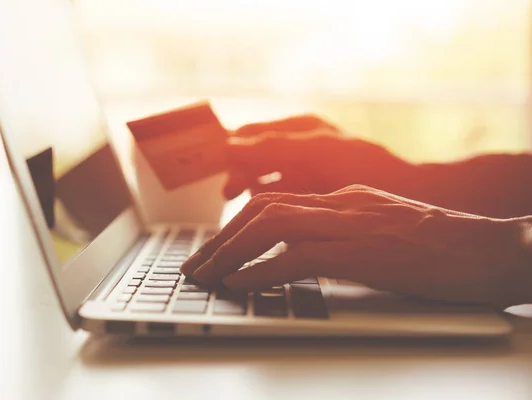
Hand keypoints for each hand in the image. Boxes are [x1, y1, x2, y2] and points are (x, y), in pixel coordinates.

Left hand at [181, 185, 531, 308]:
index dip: (237, 226)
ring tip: (205, 277)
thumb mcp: (385, 234)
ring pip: (271, 226)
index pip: (276, 203)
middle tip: (196, 267)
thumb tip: (307, 254)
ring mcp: (352, 223)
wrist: (493, 250)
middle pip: (262, 210)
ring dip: (230, 252)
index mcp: (346, 200)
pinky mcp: (363, 251)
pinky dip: (261, 270)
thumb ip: (346, 237)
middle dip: (221, 239)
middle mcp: (342, 204)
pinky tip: (240, 285)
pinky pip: (297, 256)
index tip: (215, 250)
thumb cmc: (444, 250)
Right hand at [223, 115, 413, 199]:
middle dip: (239, 176)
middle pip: (252, 160)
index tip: (224, 171)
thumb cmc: (369, 164)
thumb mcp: (319, 149)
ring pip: (262, 182)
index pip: (250, 134)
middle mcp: (296, 148)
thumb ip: (275, 146)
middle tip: (232, 195)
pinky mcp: (307, 195)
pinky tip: (269, 217)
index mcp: (298, 129)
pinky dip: (269, 206)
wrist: (411, 192)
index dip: (233, 151)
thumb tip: (231, 146)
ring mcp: (302, 173)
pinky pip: (278, 199)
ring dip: (251, 193)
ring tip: (250, 208)